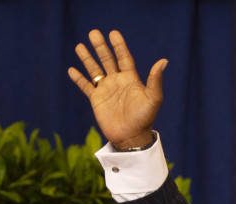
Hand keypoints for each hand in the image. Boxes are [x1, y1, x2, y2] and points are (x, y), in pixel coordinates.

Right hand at [68, 29, 165, 149]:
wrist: (131, 137)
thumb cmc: (144, 118)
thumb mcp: (153, 98)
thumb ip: (155, 80)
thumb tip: (163, 61)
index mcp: (131, 79)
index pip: (124, 57)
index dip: (119, 45)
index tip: (113, 33)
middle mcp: (117, 81)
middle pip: (107, 59)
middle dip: (100, 47)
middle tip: (93, 33)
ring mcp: (106, 90)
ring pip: (94, 70)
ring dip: (87, 59)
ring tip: (80, 46)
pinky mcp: (96, 100)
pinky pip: (86, 86)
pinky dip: (79, 79)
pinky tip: (71, 70)